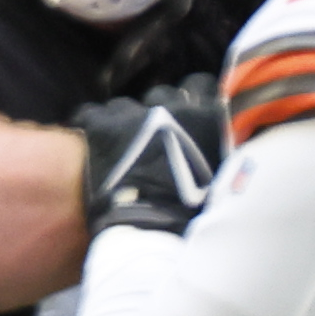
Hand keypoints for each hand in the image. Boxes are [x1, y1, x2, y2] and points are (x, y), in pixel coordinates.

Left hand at [77, 78, 226, 236]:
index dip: (189, 101)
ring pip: (126, 105)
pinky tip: (94, 144)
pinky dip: (94, 127)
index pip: (199, 85)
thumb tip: (216, 152)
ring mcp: (137, 114)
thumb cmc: (195, 211)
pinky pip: (92, 114)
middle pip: (161, 95)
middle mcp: (173, 107)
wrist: (154, 229)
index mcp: (207, 116)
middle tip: (149, 140)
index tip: (183, 117)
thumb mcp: (222, 178)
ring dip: (124, 122)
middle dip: (155, 114)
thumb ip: (218, 153)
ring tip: (120, 149)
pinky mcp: (103, 126)